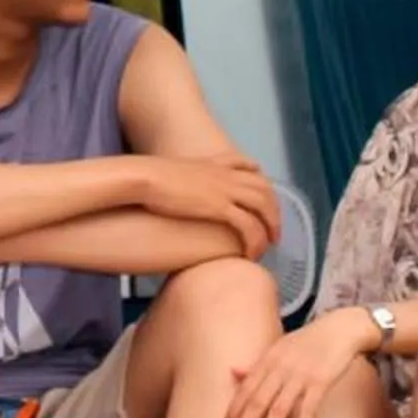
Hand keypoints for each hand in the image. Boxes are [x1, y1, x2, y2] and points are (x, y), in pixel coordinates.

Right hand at [137, 153, 279, 258]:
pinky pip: (249, 225)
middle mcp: (224, 175)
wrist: (143, 177)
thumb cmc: (147, 177)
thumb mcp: (167, 170)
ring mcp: (225, 190)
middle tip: (273, 230)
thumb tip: (171, 185)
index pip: (246, 164)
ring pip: (263, 207)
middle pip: (263, 188)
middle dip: (273, 209)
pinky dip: (255, 240)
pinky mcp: (220, 207)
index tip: (262, 189)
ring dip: (270, 227)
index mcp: (212, 164)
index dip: (258, 176)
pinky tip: (251, 254)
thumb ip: (179, 176)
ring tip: (268, 245)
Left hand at [225, 309, 377, 417]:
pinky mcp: (321, 382)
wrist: (340, 329)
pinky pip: (308, 409)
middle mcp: (280, 367)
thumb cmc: (308, 341)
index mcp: (268, 359)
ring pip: (279, 409)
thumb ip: (258, 363)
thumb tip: (232, 372)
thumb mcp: (279, 347)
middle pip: (257, 401)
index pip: (245, 389)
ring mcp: (300, 375)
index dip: (234, 410)